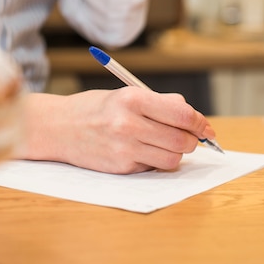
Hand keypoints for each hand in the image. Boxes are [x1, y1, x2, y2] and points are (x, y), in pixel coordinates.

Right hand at [17, 88, 214, 173]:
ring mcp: (124, 148)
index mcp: (132, 99)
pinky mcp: (120, 167)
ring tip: (162, 144)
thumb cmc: (93, 109)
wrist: (57, 128)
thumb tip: (192, 116)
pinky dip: (154, 161)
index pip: (183, 114)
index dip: (200, 123)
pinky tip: (139, 151)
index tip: (205, 128)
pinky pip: (153, 168)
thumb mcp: (124, 94)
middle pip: (182, 140)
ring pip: (172, 159)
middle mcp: (128, 124)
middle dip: (190, 140)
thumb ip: (159, 103)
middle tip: (186, 137)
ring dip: (174, 153)